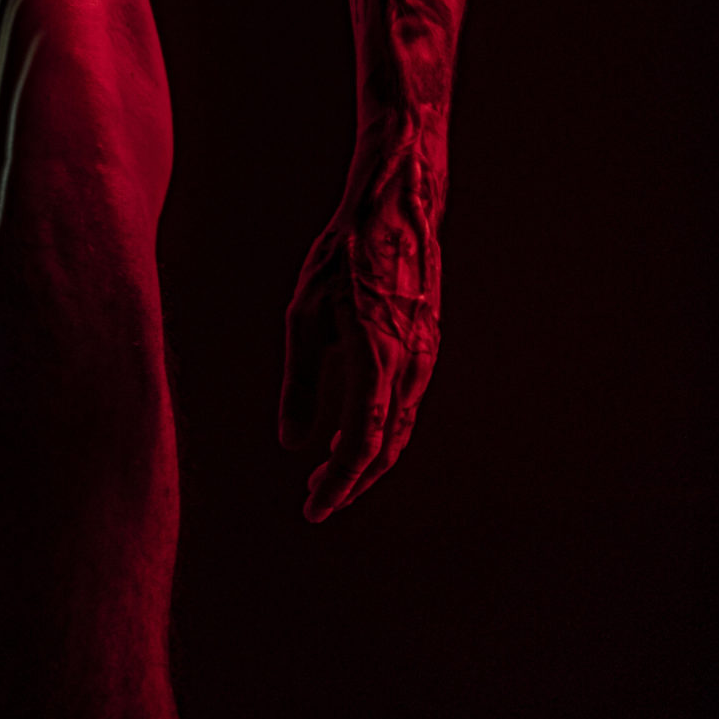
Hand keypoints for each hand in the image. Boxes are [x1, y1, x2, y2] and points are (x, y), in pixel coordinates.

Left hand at [278, 198, 439, 522]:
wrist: (396, 207)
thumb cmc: (342, 254)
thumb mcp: (304, 316)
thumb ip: (300, 384)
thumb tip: (291, 442)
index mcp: (378, 358)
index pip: (362, 446)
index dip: (338, 485)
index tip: (313, 510)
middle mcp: (411, 365)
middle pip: (385, 448)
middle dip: (350, 482)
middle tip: (313, 500)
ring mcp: (425, 357)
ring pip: (399, 429)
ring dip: (365, 459)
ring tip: (325, 474)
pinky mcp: (427, 347)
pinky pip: (405, 404)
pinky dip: (379, 430)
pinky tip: (351, 430)